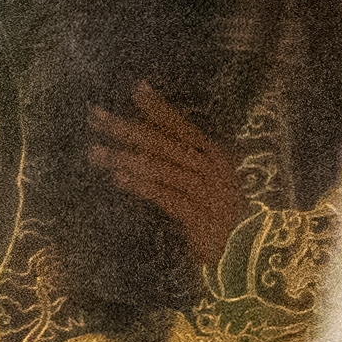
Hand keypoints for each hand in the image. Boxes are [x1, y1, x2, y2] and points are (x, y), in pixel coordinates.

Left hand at [91, 83, 248, 273]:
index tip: (135, 89)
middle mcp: (210, 167)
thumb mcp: (202, 182)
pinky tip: (119, 179)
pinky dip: (142, 186)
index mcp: (212, 154)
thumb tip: (141, 142)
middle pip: (163, 142)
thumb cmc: (217, 215)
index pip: (181, 125)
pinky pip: (165, 196)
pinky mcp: (197, 216)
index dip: (158, 108)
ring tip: (96, 152)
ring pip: (161, 168)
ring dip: (126, 158)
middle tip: (97, 117)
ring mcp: (205, 191)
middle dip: (128, 129)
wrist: (245, 251)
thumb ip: (178, 162)